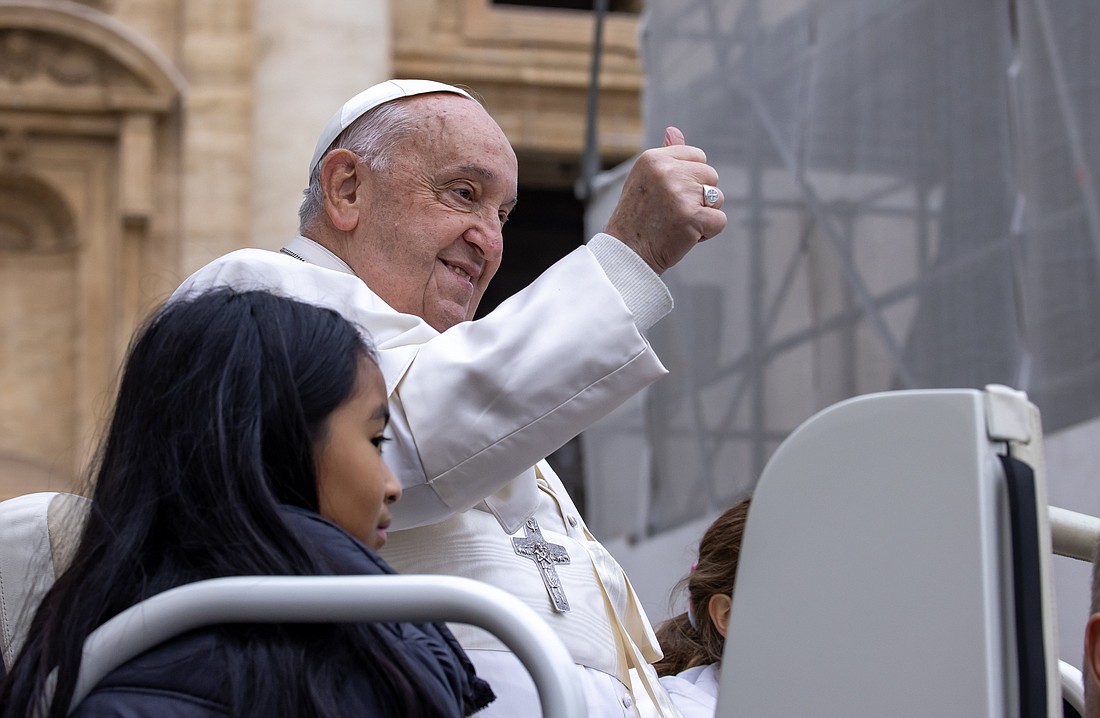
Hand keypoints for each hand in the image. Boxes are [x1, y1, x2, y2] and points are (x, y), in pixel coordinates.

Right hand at [605, 127, 726, 274]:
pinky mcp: (691, 217)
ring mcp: (679, 194)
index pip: (698, 156)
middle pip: (711, 176)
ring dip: (704, 214)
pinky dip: (707, 232)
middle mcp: (666, 172)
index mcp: (653, 159)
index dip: (691, 179)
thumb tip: (675, 131)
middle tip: (672, 213)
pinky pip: (719, 220)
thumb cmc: (637, 218)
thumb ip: (665, 155)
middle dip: (699, 197)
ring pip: (718, 198)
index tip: (670, 196)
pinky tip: (685, 236)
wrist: (626, 254)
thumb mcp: (644, 180)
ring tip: (677, 224)